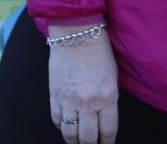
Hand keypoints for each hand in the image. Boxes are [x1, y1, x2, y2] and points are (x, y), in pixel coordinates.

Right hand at [47, 29, 118, 143]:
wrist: (76, 34)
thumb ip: (108, 99)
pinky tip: (65, 126)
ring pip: (70, 134)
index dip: (107, 143)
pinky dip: (61, 126)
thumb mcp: (112, 77)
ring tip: (77, 141)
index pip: (108, 131)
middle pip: (88, 137)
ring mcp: (69, 101)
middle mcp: (88, 103)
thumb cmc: (99, 52)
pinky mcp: (55, 95)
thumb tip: (104, 119)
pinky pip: (56, 120)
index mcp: (107, 97)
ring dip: (74, 141)